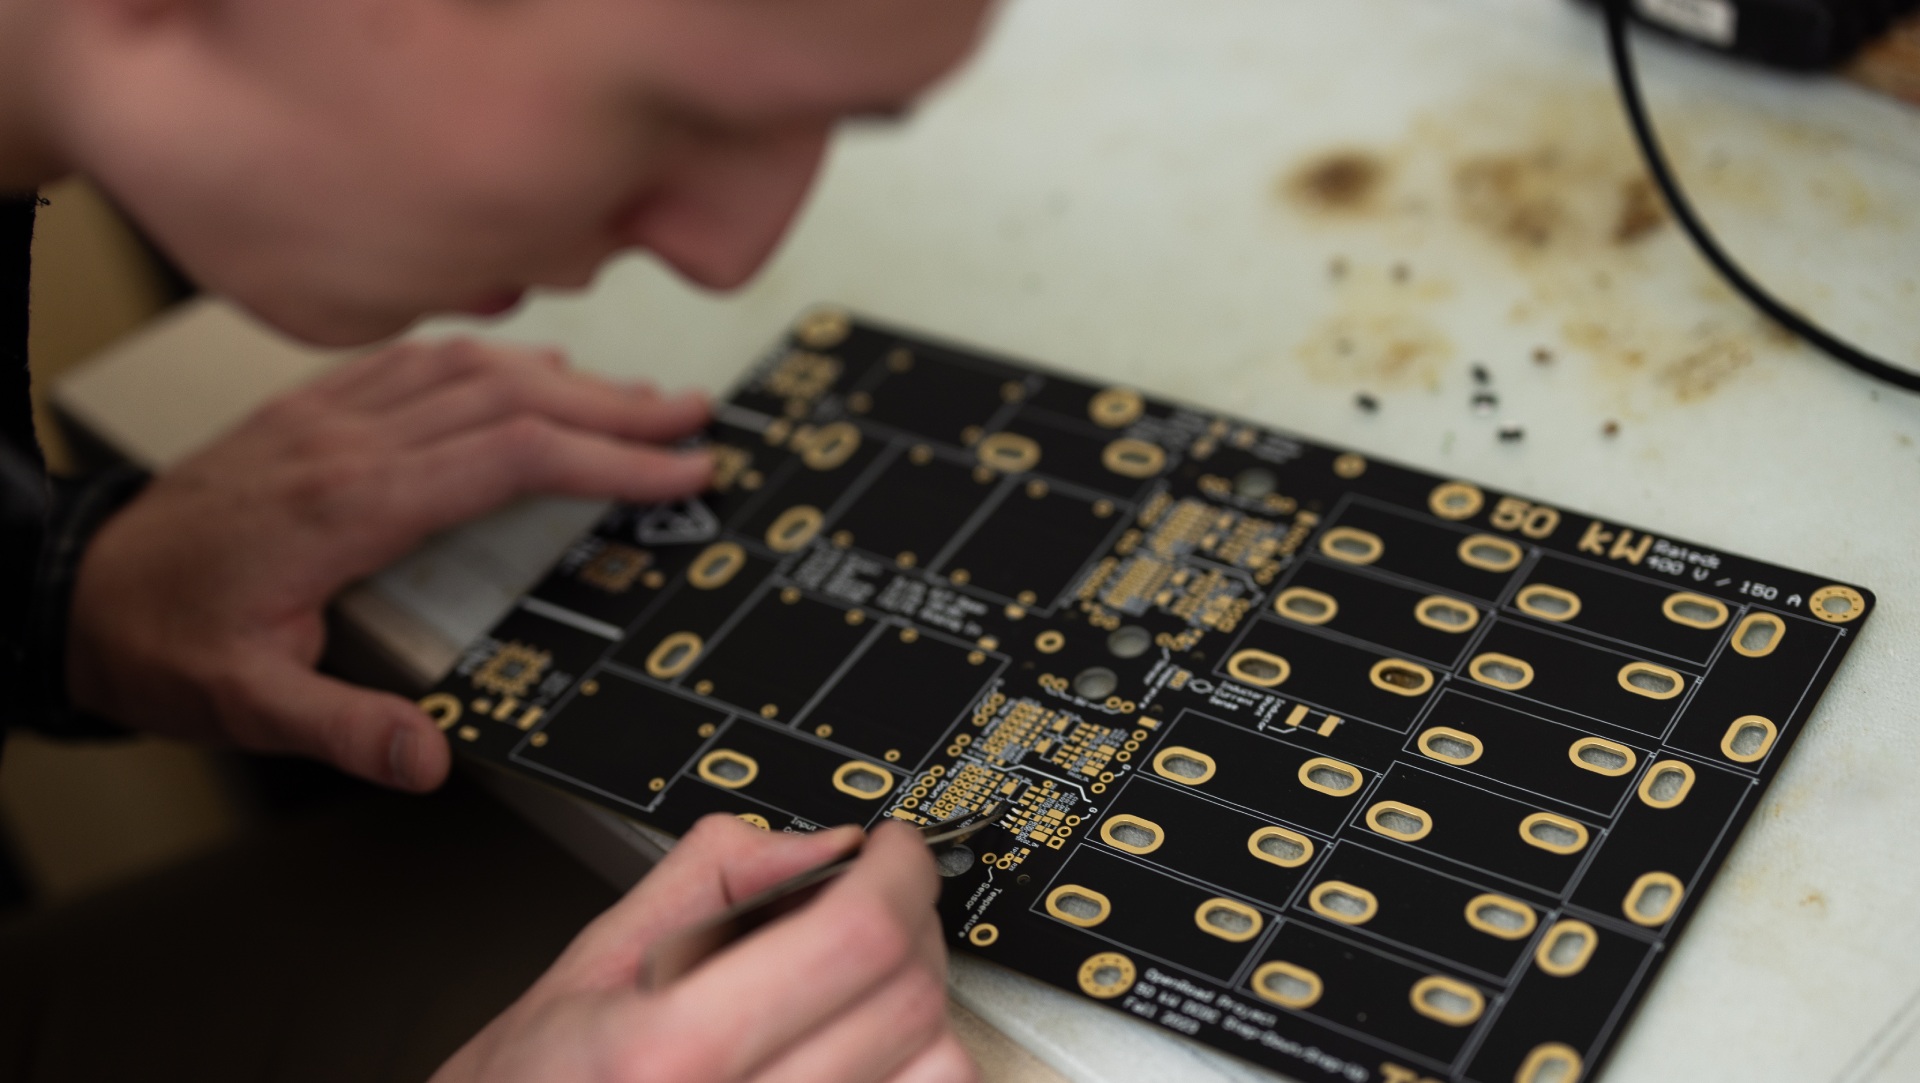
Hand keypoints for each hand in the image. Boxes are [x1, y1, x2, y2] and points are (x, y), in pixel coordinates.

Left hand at [66, 337, 712, 789]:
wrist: (75, 588)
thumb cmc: (160, 641)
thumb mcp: (242, 704)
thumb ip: (340, 727)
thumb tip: (428, 758)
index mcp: (349, 504)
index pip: (511, 458)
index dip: (609, 460)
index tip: (680, 470)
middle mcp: (349, 440)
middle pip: (511, 397)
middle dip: (616, 407)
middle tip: (694, 418)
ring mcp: (330, 414)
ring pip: (471, 368)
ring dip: (567, 377)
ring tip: (638, 396)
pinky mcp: (313, 410)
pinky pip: (419, 361)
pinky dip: (493, 359)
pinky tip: (529, 370)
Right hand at [435, 814, 975, 1082]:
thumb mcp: (584, 971)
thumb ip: (707, 882)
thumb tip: (819, 844)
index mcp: (671, 1053)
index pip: (857, 937)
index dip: (898, 872)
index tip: (892, 848)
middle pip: (909, 999)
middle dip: (911, 923)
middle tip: (877, 896)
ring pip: (938, 1071)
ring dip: (919, 1011)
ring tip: (860, 988)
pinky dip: (905, 1072)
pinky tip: (854, 1052)